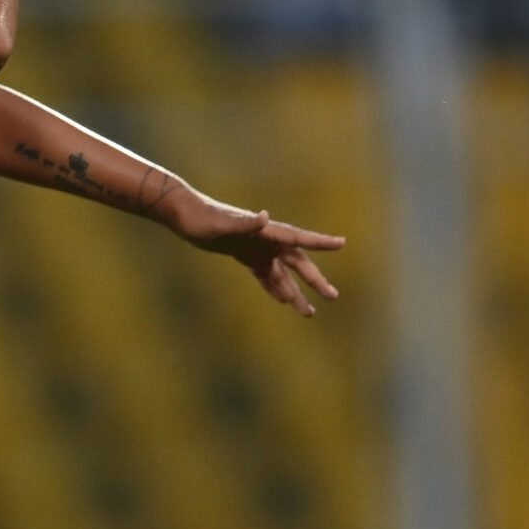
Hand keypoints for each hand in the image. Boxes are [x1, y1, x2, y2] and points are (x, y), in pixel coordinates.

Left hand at [167, 194, 343, 316]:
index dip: (321, 242)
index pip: (300, 238)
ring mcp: (257, 249)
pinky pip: (266, 276)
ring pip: (283, 275)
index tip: (342, 243)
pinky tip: (284, 301)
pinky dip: (275, 288)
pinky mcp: (246, 256)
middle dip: (315, 280)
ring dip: (296, 293)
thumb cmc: (203, 218)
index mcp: (267, 231)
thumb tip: (265, 216)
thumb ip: (245, 222)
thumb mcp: (222, 224)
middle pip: (298, 262)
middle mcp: (267, 240)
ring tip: (309, 313)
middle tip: (333, 296)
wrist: (187, 215)